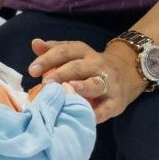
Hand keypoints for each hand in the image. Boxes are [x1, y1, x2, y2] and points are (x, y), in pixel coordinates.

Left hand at [28, 38, 143, 122]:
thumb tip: (35, 43)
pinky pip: (106, 108)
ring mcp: (108, 83)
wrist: (127, 74)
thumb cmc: (89, 66)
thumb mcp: (73, 54)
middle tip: (45, 83)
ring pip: (96, 84)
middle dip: (61, 74)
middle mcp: (97, 65)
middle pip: (78, 67)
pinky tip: (85, 117)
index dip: (48, 59)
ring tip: (69, 90)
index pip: (65, 51)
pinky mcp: (116, 101)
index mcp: (83, 52)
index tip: (32, 70)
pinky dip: (97, 113)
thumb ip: (53, 50)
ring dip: (82, 87)